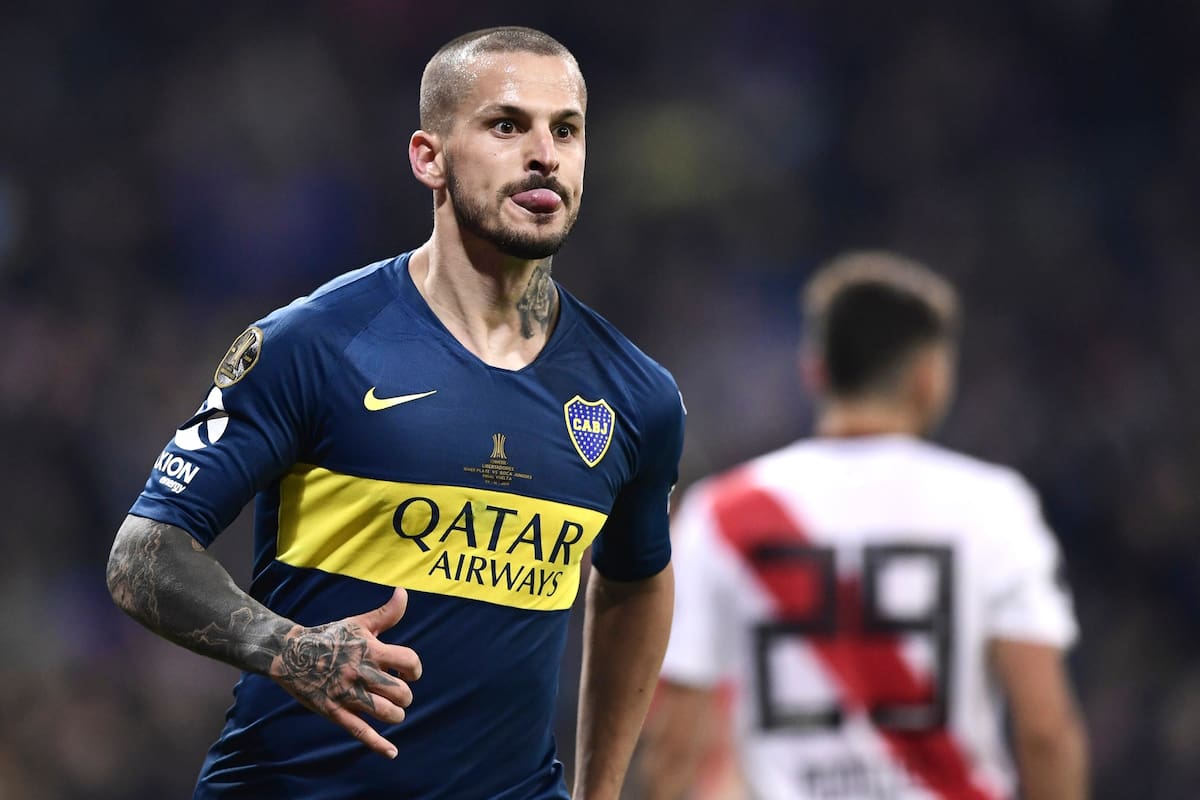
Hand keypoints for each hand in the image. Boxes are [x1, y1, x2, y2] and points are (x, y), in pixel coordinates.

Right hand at [268, 587, 421, 758]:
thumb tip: (404, 593)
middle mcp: (361, 672)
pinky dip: (378, 744)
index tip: (408, 672)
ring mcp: (347, 693)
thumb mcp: (358, 623)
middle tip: (396, 692)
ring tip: (391, 710)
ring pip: (386, 713)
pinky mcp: (334, 711)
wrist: (290, 654)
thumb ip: (386, 613)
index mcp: (370, 649)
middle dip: (405, 695)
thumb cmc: (330, 637)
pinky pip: (360, 731)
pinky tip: (392, 752)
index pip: (409, 661)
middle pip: (401, 692)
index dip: (415, 669)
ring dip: (395, 714)